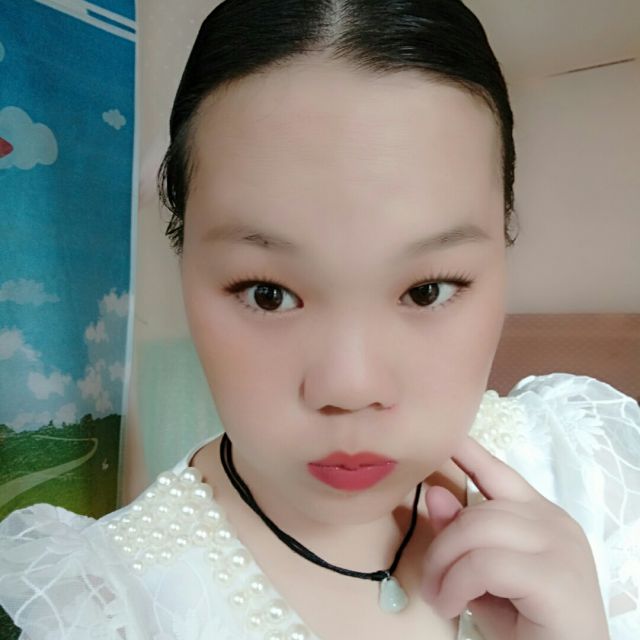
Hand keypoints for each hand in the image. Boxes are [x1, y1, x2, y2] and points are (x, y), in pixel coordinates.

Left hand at [421, 434, 609, 639]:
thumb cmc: (528, 626)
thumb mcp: (482, 578)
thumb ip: (460, 536)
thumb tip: (434, 493)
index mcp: (540, 516)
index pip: (501, 473)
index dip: (470, 453)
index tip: (447, 434)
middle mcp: (554, 522)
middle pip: (477, 510)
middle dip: (442, 546)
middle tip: (431, 584)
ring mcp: (560, 545)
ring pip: (477, 529)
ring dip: (445, 566)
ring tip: (440, 597)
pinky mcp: (556, 575)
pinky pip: (485, 563)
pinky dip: (458, 584)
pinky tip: (452, 606)